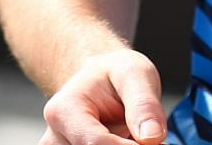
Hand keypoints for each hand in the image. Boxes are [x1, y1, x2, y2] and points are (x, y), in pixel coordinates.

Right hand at [40, 49, 166, 144]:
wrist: (98, 80)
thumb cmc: (113, 75)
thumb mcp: (135, 74)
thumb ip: (143, 103)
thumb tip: (152, 137)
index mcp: (63, 111)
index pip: (95, 144)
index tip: (156, 143)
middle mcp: (55, 138)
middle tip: (151, 138)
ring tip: (134, 135)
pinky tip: (127, 142)